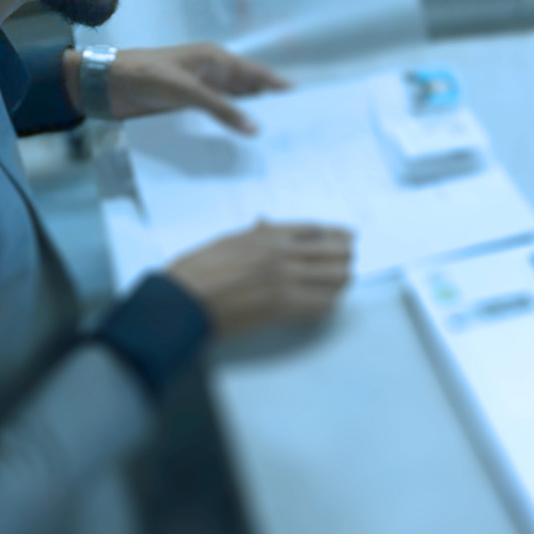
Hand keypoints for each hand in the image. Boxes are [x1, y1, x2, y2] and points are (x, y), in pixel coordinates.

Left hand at [96, 43, 289, 134]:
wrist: (104, 84)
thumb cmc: (146, 76)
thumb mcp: (185, 90)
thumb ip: (220, 109)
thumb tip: (256, 129)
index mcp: (215, 59)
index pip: (256, 72)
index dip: (278, 85)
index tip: (303, 101)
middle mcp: (211, 73)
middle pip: (247, 89)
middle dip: (267, 106)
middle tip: (292, 129)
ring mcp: (198, 91)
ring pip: (231, 105)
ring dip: (246, 119)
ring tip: (270, 143)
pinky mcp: (184, 108)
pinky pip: (213, 118)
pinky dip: (225, 128)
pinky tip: (235, 146)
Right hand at [165, 221, 353, 336]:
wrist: (185, 300)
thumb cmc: (199, 269)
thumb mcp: (228, 239)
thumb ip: (254, 234)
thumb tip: (267, 224)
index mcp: (269, 235)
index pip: (316, 230)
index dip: (337, 234)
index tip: (348, 237)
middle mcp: (284, 254)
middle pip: (334, 252)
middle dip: (344, 257)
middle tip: (348, 261)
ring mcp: (286, 281)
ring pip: (334, 278)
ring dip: (340, 280)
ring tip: (340, 282)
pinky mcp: (284, 308)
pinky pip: (321, 305)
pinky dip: (327, 303)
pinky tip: (325, 303)